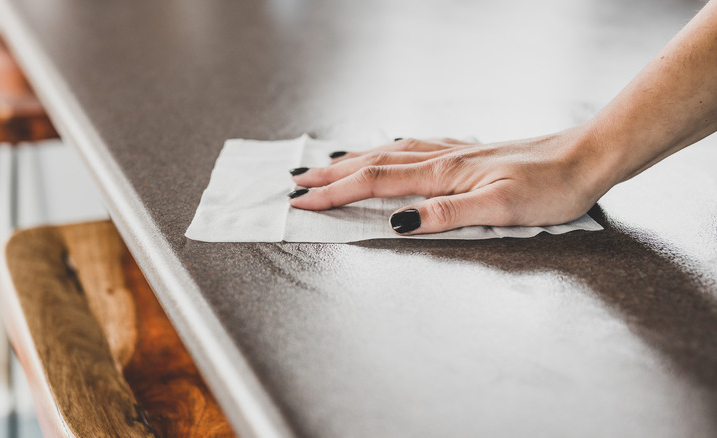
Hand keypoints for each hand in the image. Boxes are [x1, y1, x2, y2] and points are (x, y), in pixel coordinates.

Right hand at [288, 129, 613, 234]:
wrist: (586, 158)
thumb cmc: (550, 187)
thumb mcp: (501, 208)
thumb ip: (448, 214)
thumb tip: (400, 222)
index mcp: (444, 173)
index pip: (375, 182)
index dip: (336, 192)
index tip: (303, 201)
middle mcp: (443, 158)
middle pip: (373, 162)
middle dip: (332, 173)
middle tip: (298, 180)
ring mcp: (455, 152)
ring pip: (390, 152)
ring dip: (354, 158)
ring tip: (328, 162)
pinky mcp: (468, 153)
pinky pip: (414, 148)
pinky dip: (388, 150)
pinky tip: (389, 150)